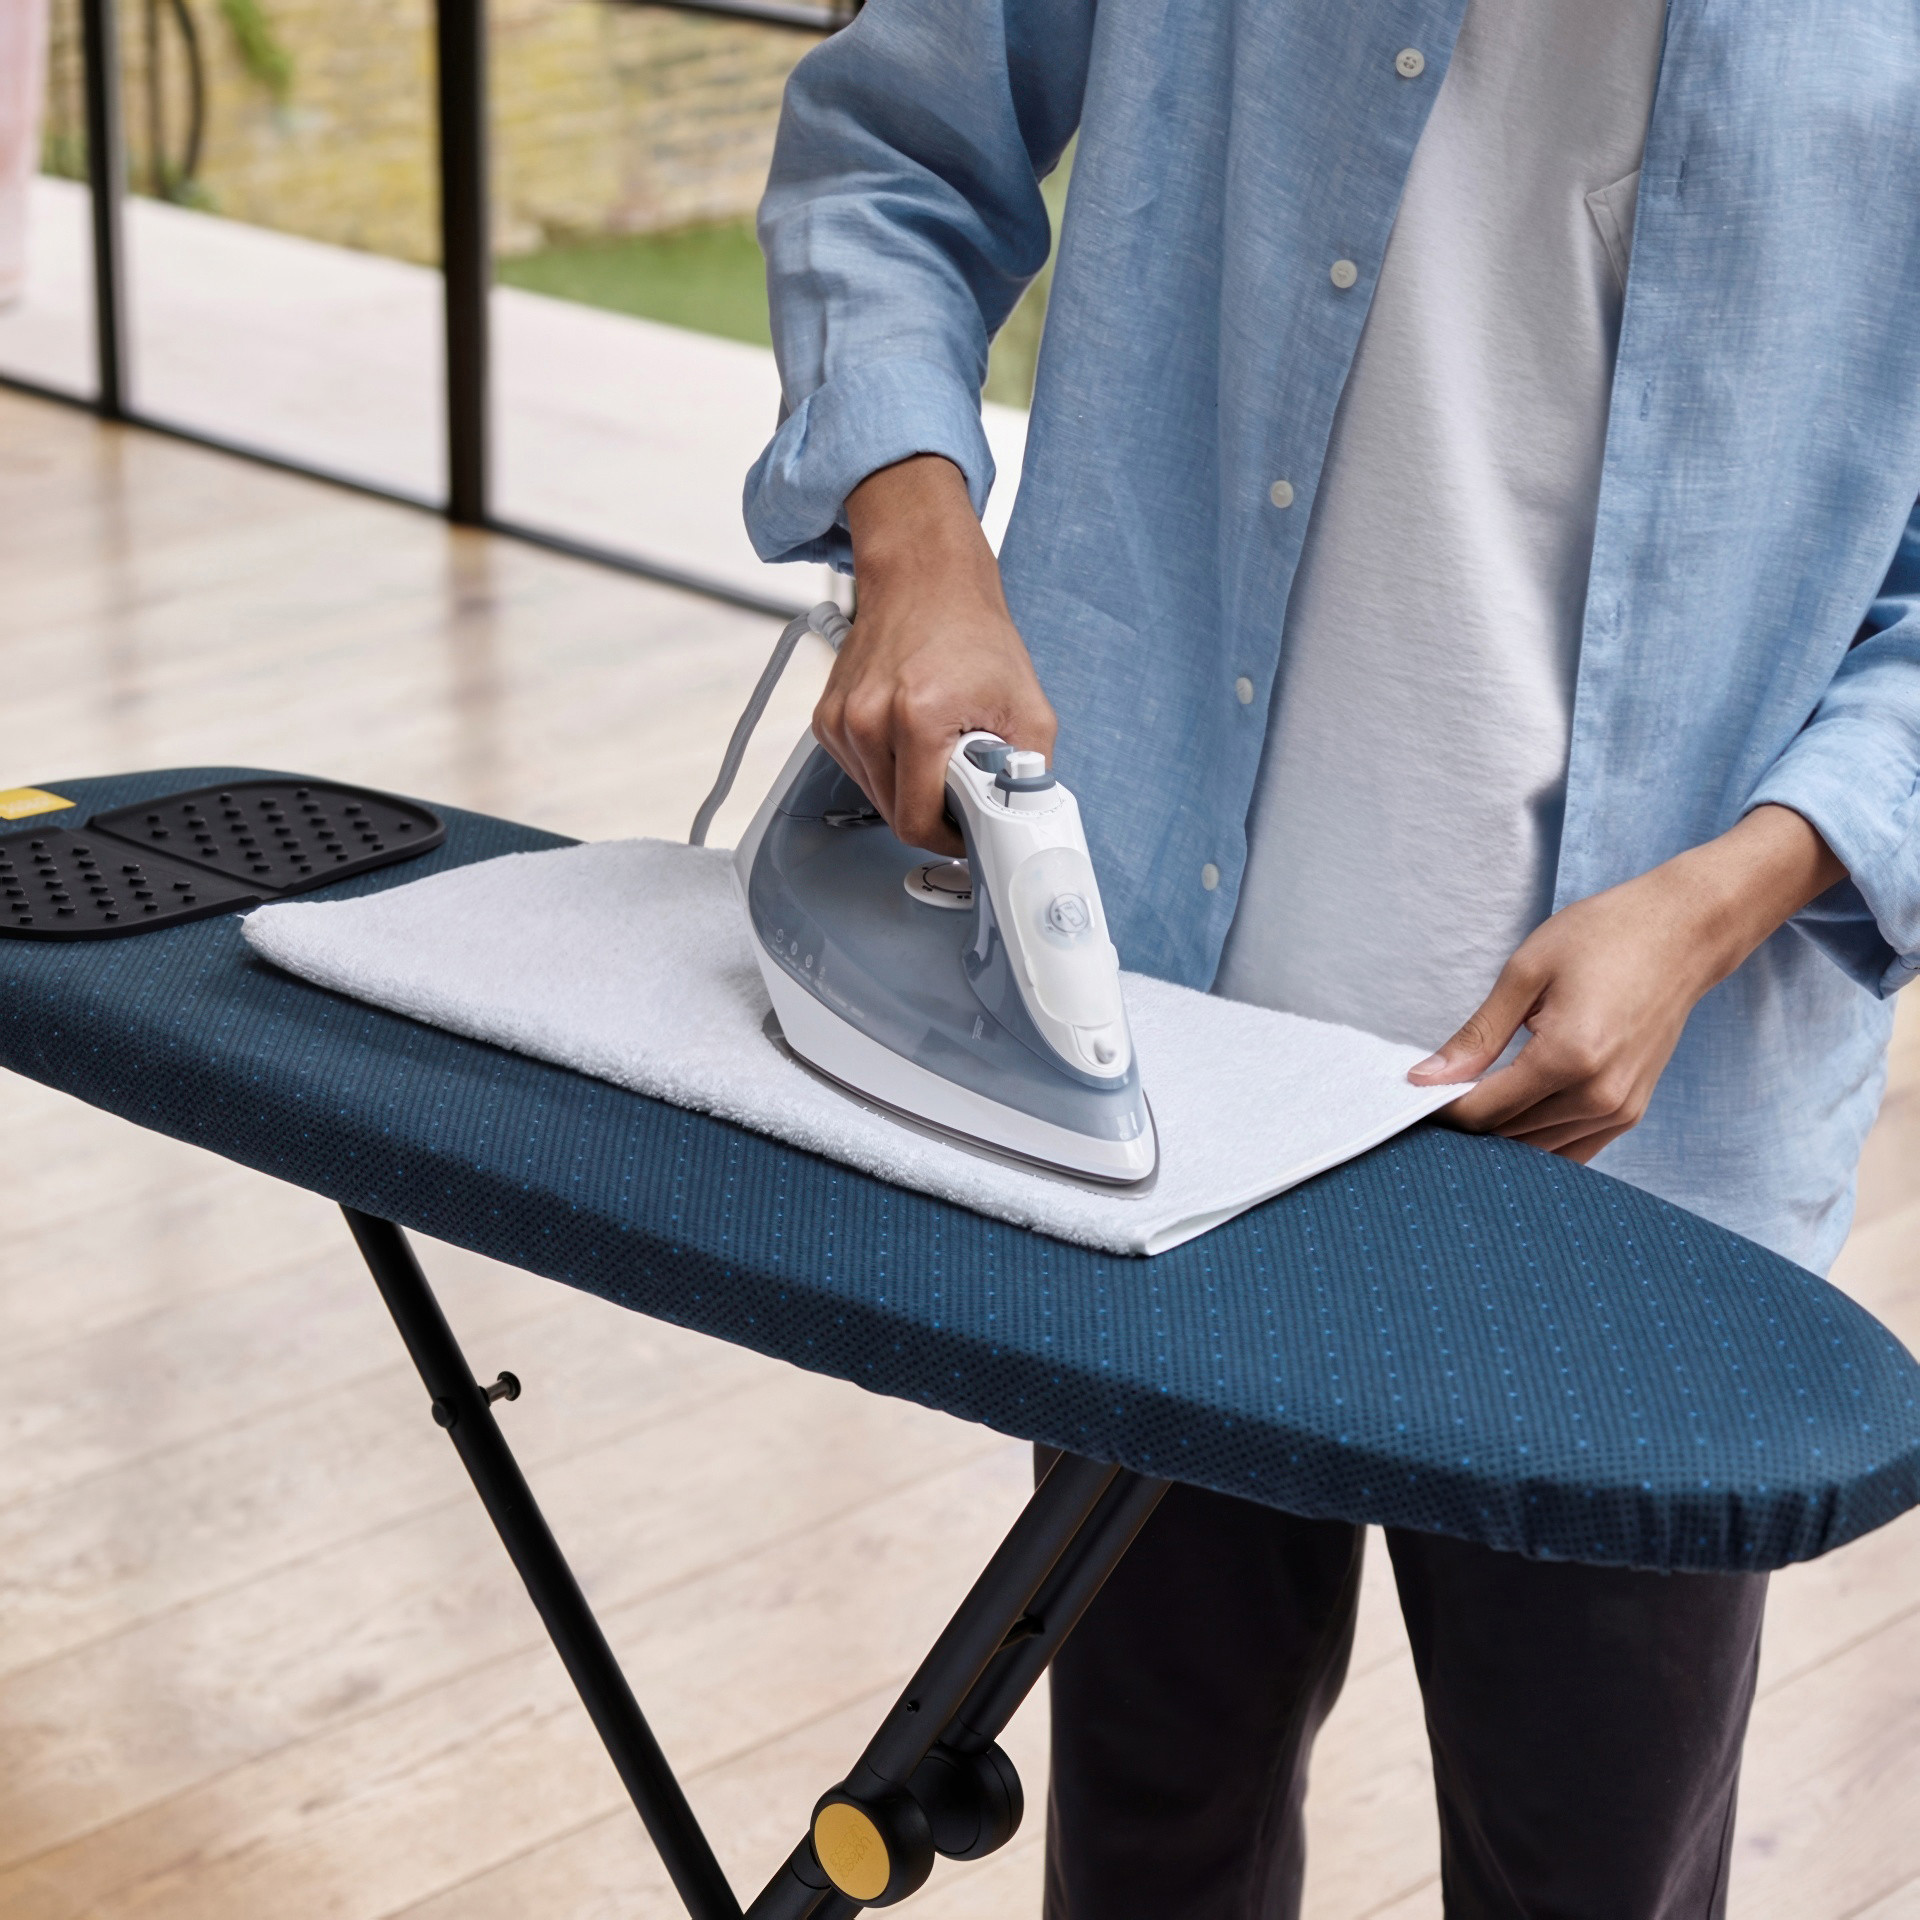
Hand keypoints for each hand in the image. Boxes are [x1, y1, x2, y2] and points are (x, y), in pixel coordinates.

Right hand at [815, 454, 1055, 855]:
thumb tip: (1022, 817)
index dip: (949, 836)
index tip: (968, 829)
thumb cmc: (970, 631)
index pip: (917, 822)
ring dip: (910, 788)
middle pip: (896, 814)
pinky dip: (888, 767)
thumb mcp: (1027, 704)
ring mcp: (841, 720)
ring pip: (876, 797)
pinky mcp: (827, 720)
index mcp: (917, 717)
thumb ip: (1030, 772)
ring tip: (937, 746)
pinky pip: (860, 772)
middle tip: (962, 776)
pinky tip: (909, 734)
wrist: (924, 579)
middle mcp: (868, 719)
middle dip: (934, 809)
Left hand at [1408, 806, 1845, 1161]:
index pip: (1484, 1111)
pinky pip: (1571, 1151)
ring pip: (1537, 1151)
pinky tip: (1510, 1116)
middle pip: (1507, 1136)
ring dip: (1498, 1137)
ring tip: (1470, 1101)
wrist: (1684, 932)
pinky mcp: (1630, 1113)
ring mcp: (1620, 1111)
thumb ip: (1477, 1035)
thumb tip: (1426, 1078)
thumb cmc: (1605, 937)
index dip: (1440, 1110)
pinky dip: (1535, 1141)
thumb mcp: (1526, 973)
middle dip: (1464, 1124)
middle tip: (1433, 1096)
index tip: (1411, 1095)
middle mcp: (1599, 1095)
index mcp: (1569, 1057)